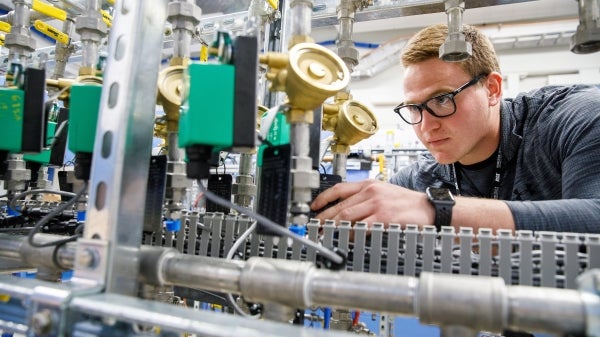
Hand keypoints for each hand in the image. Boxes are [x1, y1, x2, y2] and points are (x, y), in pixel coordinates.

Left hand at [310, 179, 433, 225]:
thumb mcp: (383, 192)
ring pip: (346, 216)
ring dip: (333, 227)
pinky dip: (350, 233)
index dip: (323, 198)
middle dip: (324, 218)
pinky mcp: (383, 217)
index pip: (338, 188)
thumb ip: (364, 198)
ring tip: (325, 234)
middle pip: (339, 205)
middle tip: (315, 227)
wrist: (428, 208)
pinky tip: (345, 238)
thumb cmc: (406, 202)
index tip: (314, 207)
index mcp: (368, 184)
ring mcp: (376, 204)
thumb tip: (345, 210)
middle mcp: (370, 192)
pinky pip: (360, 227)